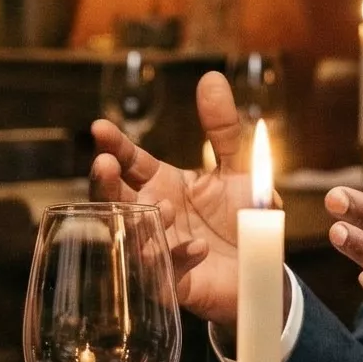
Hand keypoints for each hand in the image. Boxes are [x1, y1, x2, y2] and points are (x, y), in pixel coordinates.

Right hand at [89, 71, 255, 326]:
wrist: (263, 266)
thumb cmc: (244, 216)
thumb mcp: (238, 168)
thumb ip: (223, 129)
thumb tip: (211, 78)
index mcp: (162, 183)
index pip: (130, 161)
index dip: (114, 145)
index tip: (99, 128)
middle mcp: (153, 214)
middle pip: (115, 198)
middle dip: (105, 183)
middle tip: (104, 166)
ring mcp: (158, 248)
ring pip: (130, 235)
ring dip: (141, 222)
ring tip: (162, 209)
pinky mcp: (172, 283)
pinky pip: (163, 272)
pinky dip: (177, 257)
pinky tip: (196, 247)